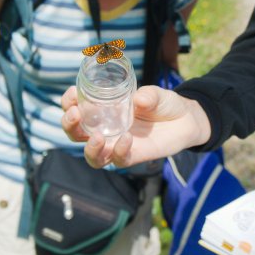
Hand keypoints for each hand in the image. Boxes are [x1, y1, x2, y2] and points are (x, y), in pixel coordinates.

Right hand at [61, 85, 210, 168]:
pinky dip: (119, 151)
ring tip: (96, 136)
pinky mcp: (134, 155)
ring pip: (94, 156)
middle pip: (77, 135)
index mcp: (104, 112)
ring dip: (90, 148)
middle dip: (69, 126)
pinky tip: (126, 138)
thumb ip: (148, 95)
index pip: (77, 110)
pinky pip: (120, 160)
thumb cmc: (164, 104)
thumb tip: (138, 100)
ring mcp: (118, 145)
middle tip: (75, 114)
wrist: (187, 118)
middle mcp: (107, 130)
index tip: (72, 94)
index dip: (68, 104)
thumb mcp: (155, 94)